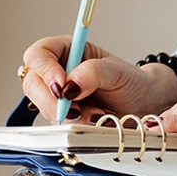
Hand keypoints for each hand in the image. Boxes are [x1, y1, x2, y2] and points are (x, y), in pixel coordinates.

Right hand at [19, 37, 176, 122]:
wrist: (142, 104)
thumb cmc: (130, 81)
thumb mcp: (116, 72)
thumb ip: (93, 72)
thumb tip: (70, 85)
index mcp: (67, 49)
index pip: (39, 54)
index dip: (44, 69)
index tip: (61, 85)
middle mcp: (58, 71)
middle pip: (33, 83)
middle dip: (52, 100)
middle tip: (75, 108)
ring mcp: (57, 95)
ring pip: (42, 106)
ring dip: (66, 115)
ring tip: (94, 114)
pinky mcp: (62, 115)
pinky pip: (55, 123)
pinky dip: (71, 126)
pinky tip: (91, 121)